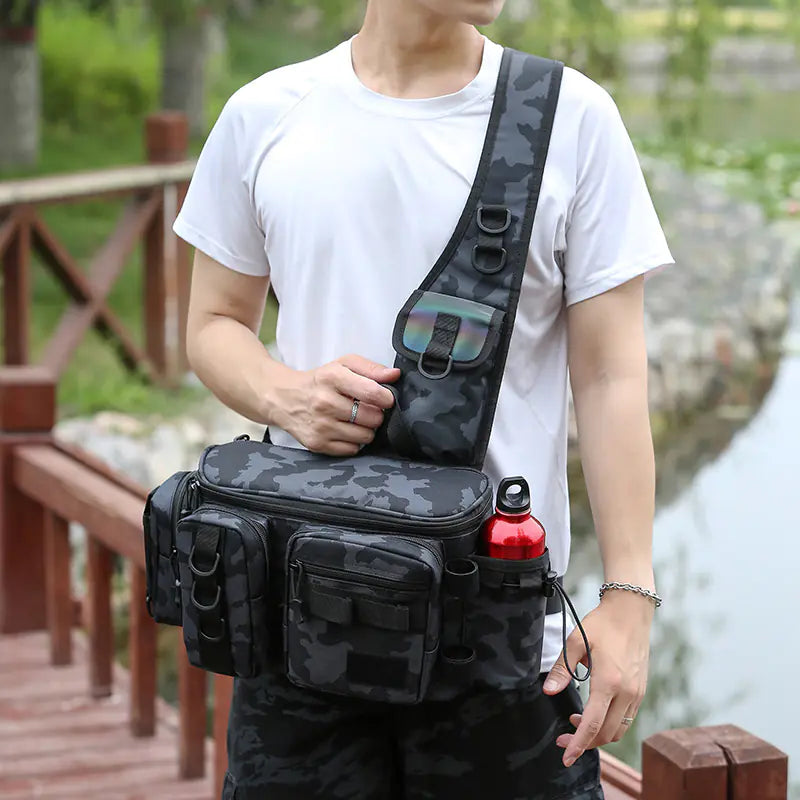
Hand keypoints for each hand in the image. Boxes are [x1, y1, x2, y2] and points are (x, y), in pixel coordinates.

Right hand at [276, 354, 400, 455]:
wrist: (284, 398)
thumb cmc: (319, 381)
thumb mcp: (343, 365)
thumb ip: (371, 368)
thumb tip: (394, 375)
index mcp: (332, 378)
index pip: (372, 393)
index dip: (386, 398)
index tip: (385, 399)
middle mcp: (324, 402)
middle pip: (372, 418)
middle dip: (375, 414)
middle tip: (365, 409)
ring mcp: (320, 425)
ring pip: (365, 436)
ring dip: (365, 429)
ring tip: (354, 420)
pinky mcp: (317, 443)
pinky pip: (352, 449)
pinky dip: (353, 441)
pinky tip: (344, 430)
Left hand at [543, 589, 653, 766]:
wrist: (630, 612)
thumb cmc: (602, 624)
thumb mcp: (576, 642)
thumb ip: (562, 669)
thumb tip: (548, 691)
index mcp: (609, 682)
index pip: (592, 723)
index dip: (578, 743)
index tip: (566, 756)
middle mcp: (627, 693)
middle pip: (605, 733)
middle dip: (584, 742)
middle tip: (563, 740)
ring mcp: (637, 694)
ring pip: (618, 730)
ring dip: (597, 734)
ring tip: (575, 724)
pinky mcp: (640, 691)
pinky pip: (626, 719)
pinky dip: (609, 724)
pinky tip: (593, 713)